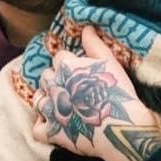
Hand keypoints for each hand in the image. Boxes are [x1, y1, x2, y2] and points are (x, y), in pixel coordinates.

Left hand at [32, 25, 160, 160]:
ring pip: (38, 99)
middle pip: (46, 77)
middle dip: (57, 80)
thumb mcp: (111, 64)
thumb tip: (86, 28)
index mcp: (66, 67)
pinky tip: (56, 124)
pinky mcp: (50, 132)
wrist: (122, 129)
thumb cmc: (119, 94)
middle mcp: (53, 86)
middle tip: (75, 89)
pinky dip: (44, 126)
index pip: (59, 58)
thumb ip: (95, 45)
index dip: (71, 65)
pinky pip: (37, 128)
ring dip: (48, 100)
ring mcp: (50, 110)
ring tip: (64, 104)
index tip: (82, 73)